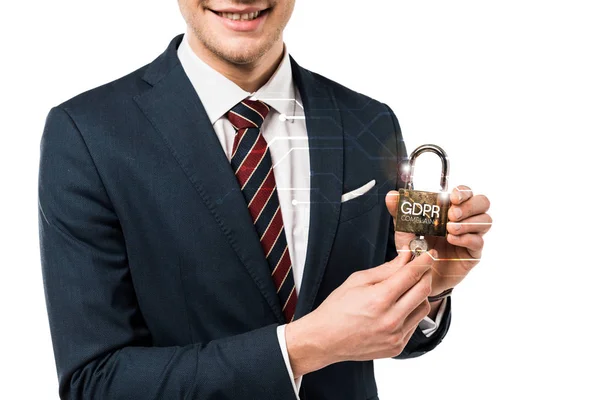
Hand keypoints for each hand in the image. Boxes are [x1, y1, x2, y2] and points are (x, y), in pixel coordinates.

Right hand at [285, 250, 435, 376]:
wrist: (325, 339)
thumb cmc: (337, 308)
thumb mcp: (357, 281)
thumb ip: (386, 269)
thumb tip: (406, 257)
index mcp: (379, 299)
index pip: (411, 274)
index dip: (424, 261)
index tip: (429, 254)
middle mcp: (391, 319)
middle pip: (423, 290)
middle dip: (426, 274)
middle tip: (422, 267)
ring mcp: (395, 336)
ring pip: (423, 308)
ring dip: (419, 295)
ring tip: (406, 289)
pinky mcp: (397, 347)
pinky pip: (414, 324)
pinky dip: (411, 312)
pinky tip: (397, 308)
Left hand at [385, 185, 491, 295]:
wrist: (419, 276)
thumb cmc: (416, 250)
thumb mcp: (405, 230)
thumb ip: (400, 212)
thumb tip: (392, 195)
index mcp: (449, 210)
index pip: (466, 193)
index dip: (463, 192)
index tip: (452, 198)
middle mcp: (463, 220)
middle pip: (482, 203)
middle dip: (469, 206)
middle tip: (452, 214)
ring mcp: (470, 236)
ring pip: (485, 221)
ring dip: (468, 222)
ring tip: (449, 229)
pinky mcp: (472, 254)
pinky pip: (478, 242)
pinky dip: (466, 238)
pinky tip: (452, 240)